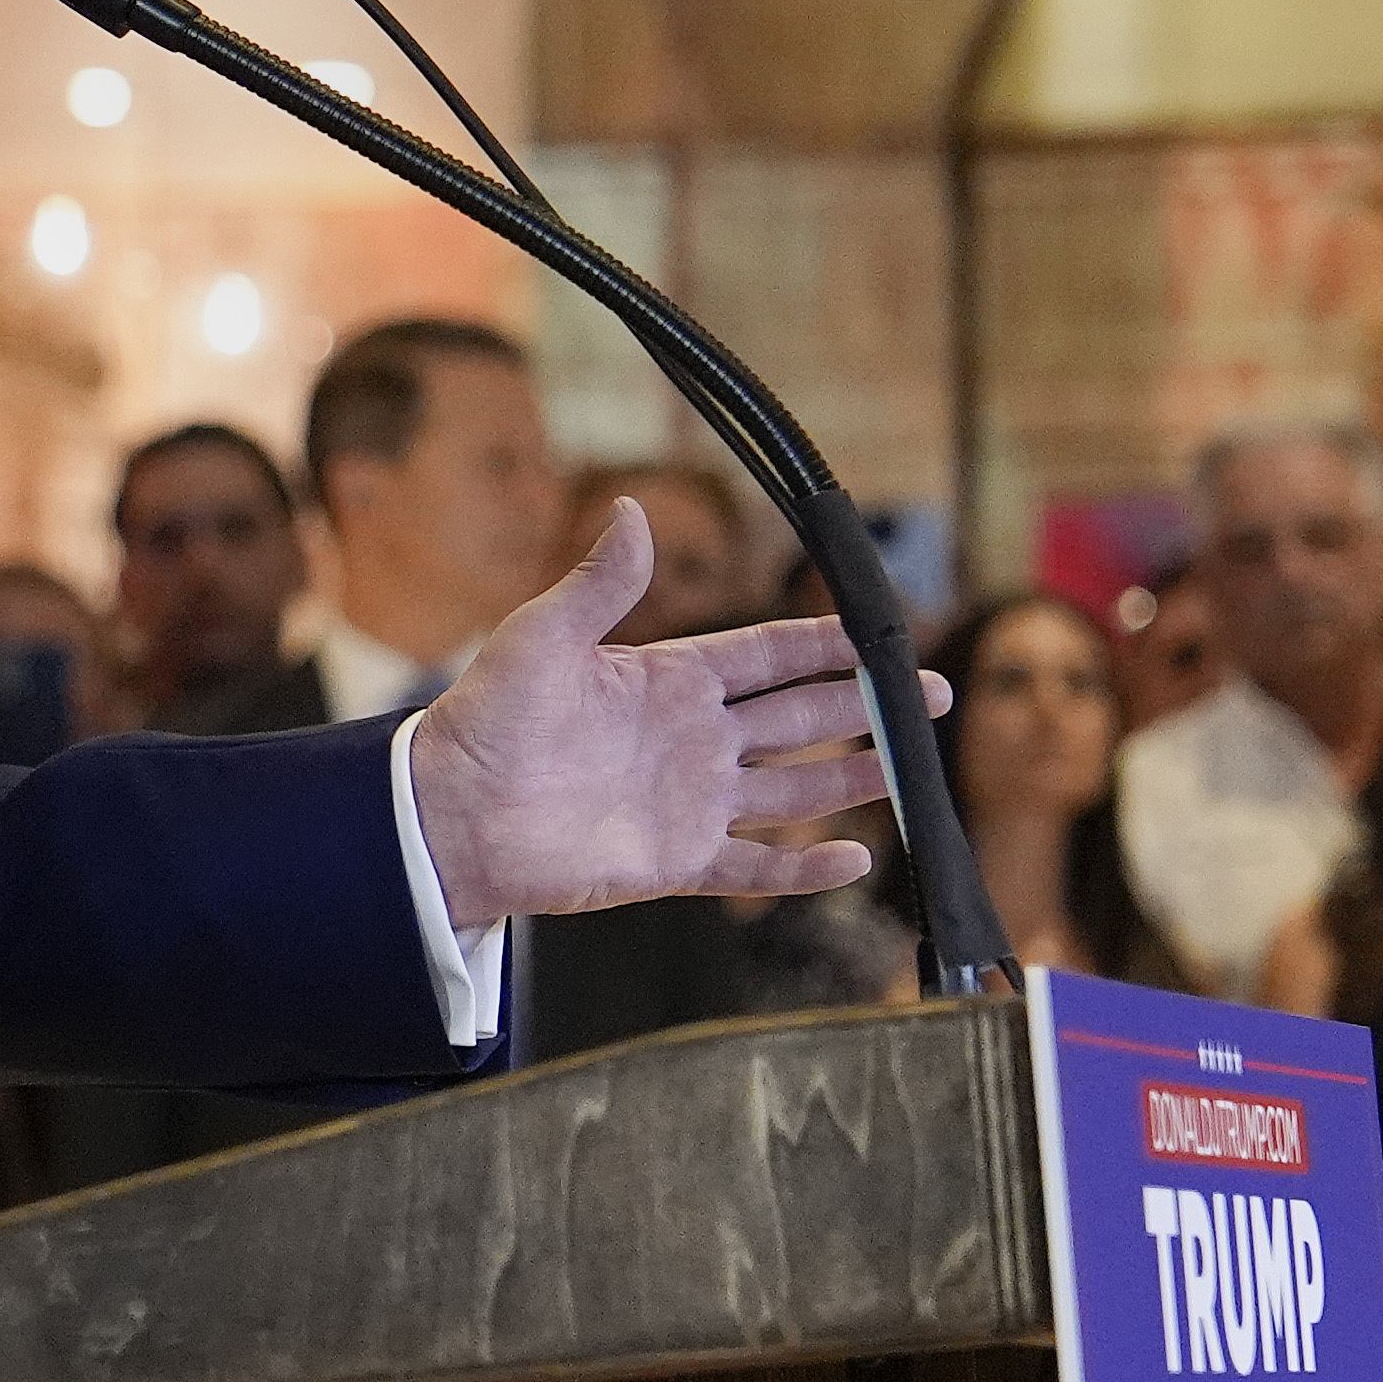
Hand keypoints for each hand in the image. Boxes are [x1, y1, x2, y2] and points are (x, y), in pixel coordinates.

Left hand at [410, 500, 911, 927]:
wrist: (451, 815)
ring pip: (793, 790)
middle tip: (932, 697)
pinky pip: (755, 867)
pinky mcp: (677, 863)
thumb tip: (631, 510)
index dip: (822, 646)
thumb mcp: (542, 636)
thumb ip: (600, 583)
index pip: (765, 656)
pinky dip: (805, 871)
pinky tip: (853, 860)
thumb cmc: (484, 721)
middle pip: (798, 719)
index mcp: (665, 679)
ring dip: (851, 779)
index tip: (879, 634)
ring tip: (910, 770)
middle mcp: (690, 739)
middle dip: (864, 707)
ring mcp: (688, 803)